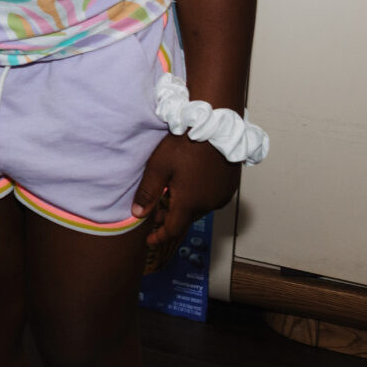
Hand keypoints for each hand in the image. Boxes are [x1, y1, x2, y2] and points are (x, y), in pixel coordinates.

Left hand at [133, 133, 238, 253]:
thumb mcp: (159, 167)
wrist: (215, 127)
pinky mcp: (230, 186)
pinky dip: (199, 197)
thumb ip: (148, 193)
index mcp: (189, 203)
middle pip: (186, 218)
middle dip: (170, 218)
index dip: (159, 236)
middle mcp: (209, 204)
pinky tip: (190, 184)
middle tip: (156, 211)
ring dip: (185, 206)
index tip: (149, 240)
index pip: (173, 229)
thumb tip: (137, 215)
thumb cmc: (185, 144)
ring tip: (171, 194)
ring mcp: (221, 196)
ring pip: (199, 208)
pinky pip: (211, 198)